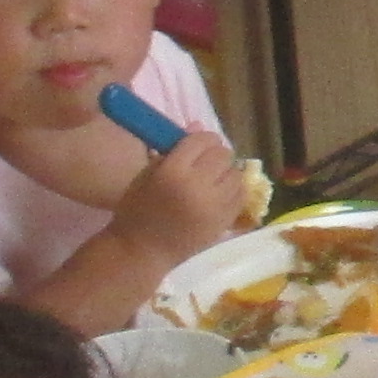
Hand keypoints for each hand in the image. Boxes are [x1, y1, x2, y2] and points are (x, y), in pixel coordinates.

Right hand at [112, 128, 248, 264]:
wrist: (142, 251)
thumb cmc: (137, 210)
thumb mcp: (147, 174)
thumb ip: (173, 149)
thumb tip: (198, 125)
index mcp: (173, 171)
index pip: (202, 140)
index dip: (201, 140)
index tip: (196, 146)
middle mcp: (197, 186)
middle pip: (223, 154)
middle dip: (215, 155)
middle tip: (204, 164)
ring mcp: (214, 206)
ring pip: (235, 174)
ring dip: (225, 173)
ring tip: (213, 181)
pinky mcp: (223, 222)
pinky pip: (240, 196)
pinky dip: (232, 191)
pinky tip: (219, 195)